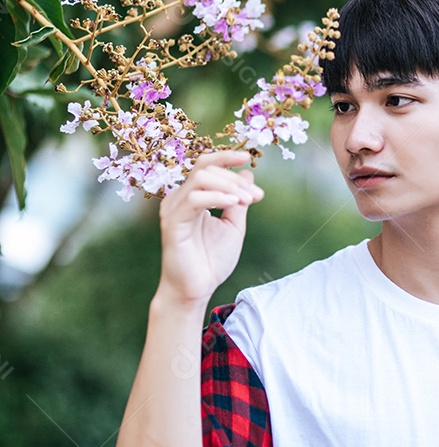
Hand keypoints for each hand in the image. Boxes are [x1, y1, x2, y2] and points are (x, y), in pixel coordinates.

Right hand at [156, 150, 263, 307]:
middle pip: (205, 168)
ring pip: (200, 179)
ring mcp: (173, 209)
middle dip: (235, 178)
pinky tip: (235, 204)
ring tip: (248, 200)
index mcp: (192, 197)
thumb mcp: (233, 225)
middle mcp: (179, 199)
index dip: (225, 156)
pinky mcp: (172, 223)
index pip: (205, 165)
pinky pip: (195, 199)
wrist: (196, 289)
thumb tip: (247, 173)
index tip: (249, 156)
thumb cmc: (212, 260)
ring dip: (229, 186)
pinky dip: (218, 197)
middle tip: (257, 195)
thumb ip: (238, 200)